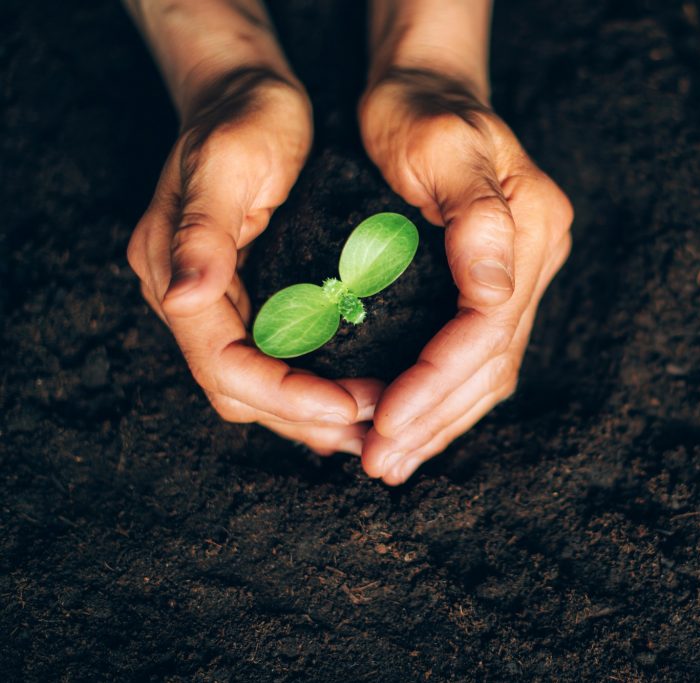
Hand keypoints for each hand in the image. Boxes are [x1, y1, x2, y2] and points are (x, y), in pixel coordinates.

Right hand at [127, 69, 380, 454]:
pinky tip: (357, 392)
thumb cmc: (242, 118)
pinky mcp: (247, 297)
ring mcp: (216, 301)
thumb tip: (186, 298)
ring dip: (313, 414)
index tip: (350, 405)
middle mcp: (190, 299)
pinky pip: (276, 360)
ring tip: (375, 424)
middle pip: (243, 391)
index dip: (288, 396)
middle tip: (376, 425)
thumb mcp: (226, 164)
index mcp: (174, 276)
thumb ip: (203, 233)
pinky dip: (314, 386)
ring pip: (259, 387)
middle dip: (307, 417)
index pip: (226, 367)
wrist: (247, 92)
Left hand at [358, 68, 572, 483]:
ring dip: (440, 422)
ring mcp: (523, 275)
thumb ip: (477, 221)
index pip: (489, 327)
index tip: (384, 420)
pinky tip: (412, 427)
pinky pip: (479, 358)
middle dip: (434, 417)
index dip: (437, 380)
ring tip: (391, 462)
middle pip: (493, 362)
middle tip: (380, 461)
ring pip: (490, 371)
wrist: (424, 87)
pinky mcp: (498, 285)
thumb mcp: (442, 145)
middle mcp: (535, 259)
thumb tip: (495, 301)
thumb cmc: (419, 108)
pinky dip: (445, 398)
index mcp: (531, 226)